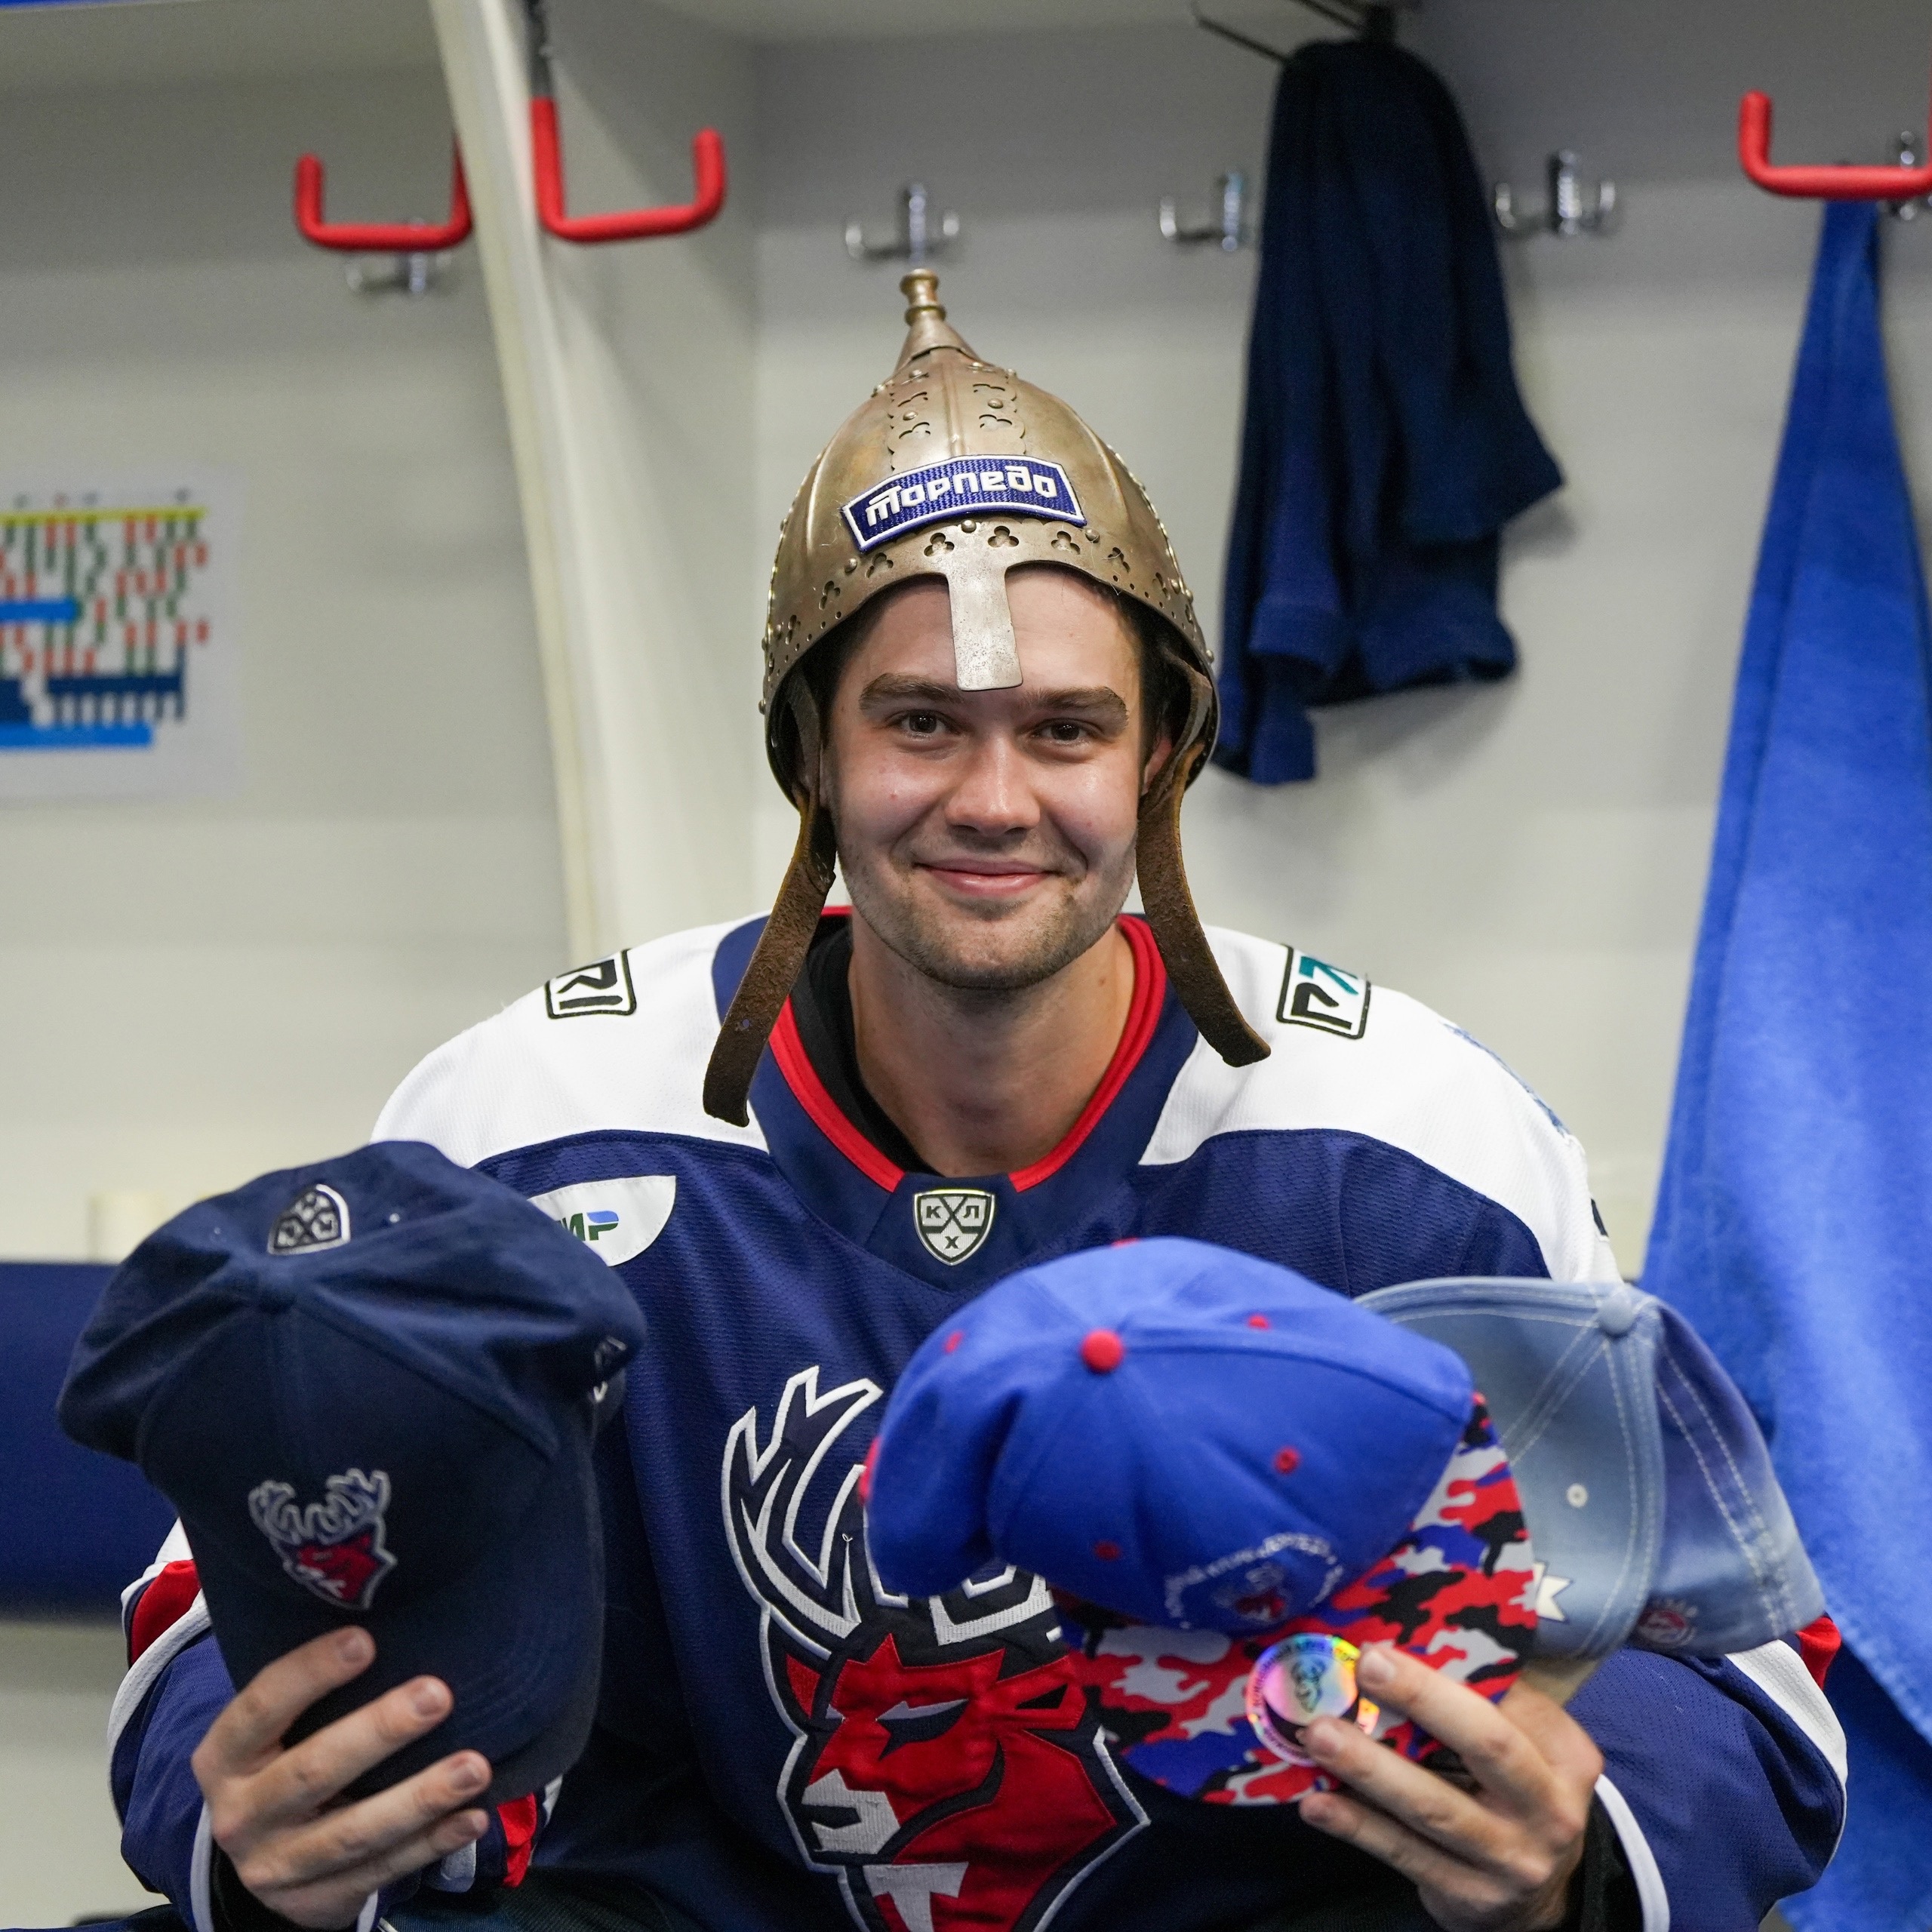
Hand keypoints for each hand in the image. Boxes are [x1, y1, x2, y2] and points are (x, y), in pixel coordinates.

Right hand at [191, 1627, 491, 1928]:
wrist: (260, 1856)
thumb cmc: (286, 1756)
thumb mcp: (276, 1728)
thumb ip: (315, 1687)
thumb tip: (397, 1612)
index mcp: (225, 1756)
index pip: (261, 1707)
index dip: (310, 1674)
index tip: (366, 1640)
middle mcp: (241, 1814)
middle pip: (313, 1772)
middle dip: (378, 1732)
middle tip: (438, 1695)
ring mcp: (277, 1866)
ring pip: (353, 1833)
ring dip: (420, 1798)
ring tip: (475, 1766)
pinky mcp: (316, 1902)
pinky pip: (381, 1872)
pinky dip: (431, 1844)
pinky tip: (472, 1816)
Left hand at [1296, 1644, 1601, 1931]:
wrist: (1541, 1894)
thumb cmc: (1517, 1791)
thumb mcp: (1527, 1746)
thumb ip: (1484, 1700)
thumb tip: (1404, 1637)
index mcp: (1567, 1755)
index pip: (1511, 1700)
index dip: (1452, 1668)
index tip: (1395, 1638)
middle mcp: (1549, 1809)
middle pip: (1487, 1745)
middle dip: (1422, 1699)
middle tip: (1364, 1666)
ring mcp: (1511, 1859)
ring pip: (1433, 1806)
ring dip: (1370, 1767)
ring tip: (1317, 1733)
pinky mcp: (1470, 1895)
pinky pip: (1405, 1853)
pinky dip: (1357, 1826)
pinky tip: (1317, 1802)